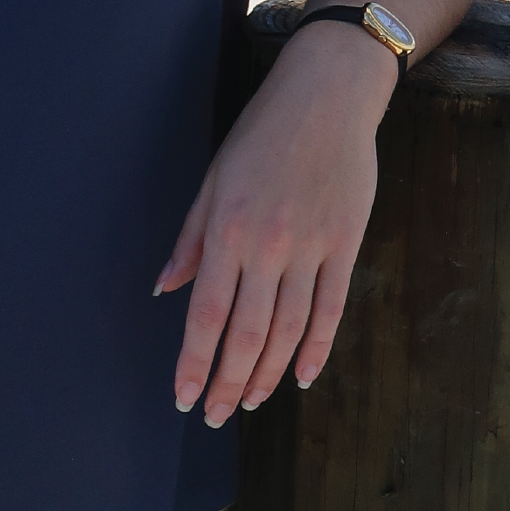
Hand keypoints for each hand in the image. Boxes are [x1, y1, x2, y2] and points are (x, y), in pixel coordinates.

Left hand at [158, 23, 393, 424]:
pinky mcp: (346, 244)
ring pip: (287, 330)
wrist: (329, 94)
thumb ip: (191, 239)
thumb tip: (163, 289)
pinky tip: (301, 376)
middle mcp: (268, 247)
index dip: (194, 364)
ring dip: (267, 374)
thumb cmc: (263, 131)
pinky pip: (330, 309)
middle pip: (246, 335)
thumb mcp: (214, 178)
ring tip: (253, 402)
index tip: (184, 398)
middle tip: (216, 415)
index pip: (206, 316)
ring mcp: (311, 248)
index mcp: (228, 231)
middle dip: (229, 383)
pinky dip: (316, 348)